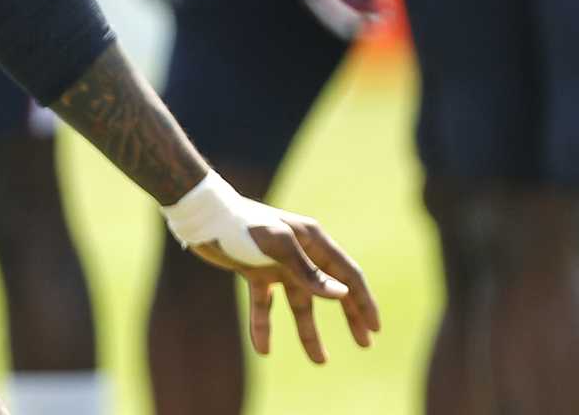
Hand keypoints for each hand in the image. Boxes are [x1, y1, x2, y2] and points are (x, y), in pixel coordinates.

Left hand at [164, 172, 380, 362]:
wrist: (203, 217)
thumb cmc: (242, 226)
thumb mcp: (277, 247)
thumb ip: (308, 272)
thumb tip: (341, 294)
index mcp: (312, 240)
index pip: (348, 274)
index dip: (364, 301)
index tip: (374, 329)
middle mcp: (300, 252)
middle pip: (331, 289)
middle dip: (349, 316)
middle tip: (364, 344)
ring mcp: (278, 263)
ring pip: (300, 303)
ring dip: (308, 331)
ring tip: (320, 361)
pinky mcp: (256, 272)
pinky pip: (265, 304)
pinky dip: (264, 325)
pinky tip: (262, 348)